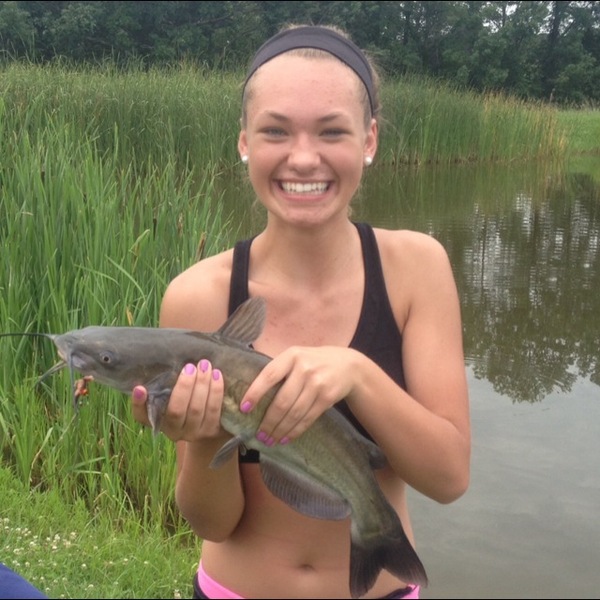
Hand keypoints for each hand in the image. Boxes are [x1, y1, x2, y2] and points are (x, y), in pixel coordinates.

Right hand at [131, 359, 224, 441]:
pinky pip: (214, 411)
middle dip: (184, 387)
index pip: (142, 415)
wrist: (206, 419)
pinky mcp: (211, 430)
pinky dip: (216, 391)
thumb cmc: (182, 398)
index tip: (139, 388)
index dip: (139, 403)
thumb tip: (141, 383)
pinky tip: (217, 375)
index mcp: (157, 421)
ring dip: (202, 386)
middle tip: (190, 367)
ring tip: (205, 366)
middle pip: (176, 411)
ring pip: (196, 410)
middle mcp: (173, 431)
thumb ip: (158, 384)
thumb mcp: (167, 393)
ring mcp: (193, 433)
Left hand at [240, 346, 360, 444]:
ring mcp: (317, 383)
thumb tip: (252, 395)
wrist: (348, 366)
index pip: (269, 376)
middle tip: (259, 435)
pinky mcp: (327, 397)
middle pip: (282, 401)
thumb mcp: (297, 356)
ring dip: (280, 430)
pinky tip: (286, 437)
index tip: (244, 409)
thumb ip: (279, 369)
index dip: (255, 393)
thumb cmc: (314, 362)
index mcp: (292, 355)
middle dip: (268, 421)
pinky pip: (308, 418)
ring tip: (270, 440)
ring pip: (294, 413)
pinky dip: (295, 431)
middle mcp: (304, 369)